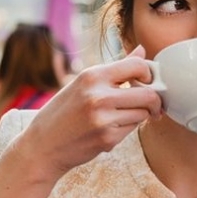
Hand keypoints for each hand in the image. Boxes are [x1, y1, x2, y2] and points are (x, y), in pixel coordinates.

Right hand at [18, 46, 162, 176]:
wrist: (42, 146)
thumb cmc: (62, 113)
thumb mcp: (83, 84)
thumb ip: (115, 69)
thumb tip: (142, 51)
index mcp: (92, 76)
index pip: (137, 65)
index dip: (148, 73)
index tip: (146, 82)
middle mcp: (98, 95)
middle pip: (148, 94)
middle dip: (154, 100)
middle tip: (150, 105)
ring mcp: (104, 119)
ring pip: (143, 113)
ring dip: (139, 115)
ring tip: (122, 117)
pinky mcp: (107, 139)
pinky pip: (132, 129)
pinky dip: (126, 129)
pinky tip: (108, 130)